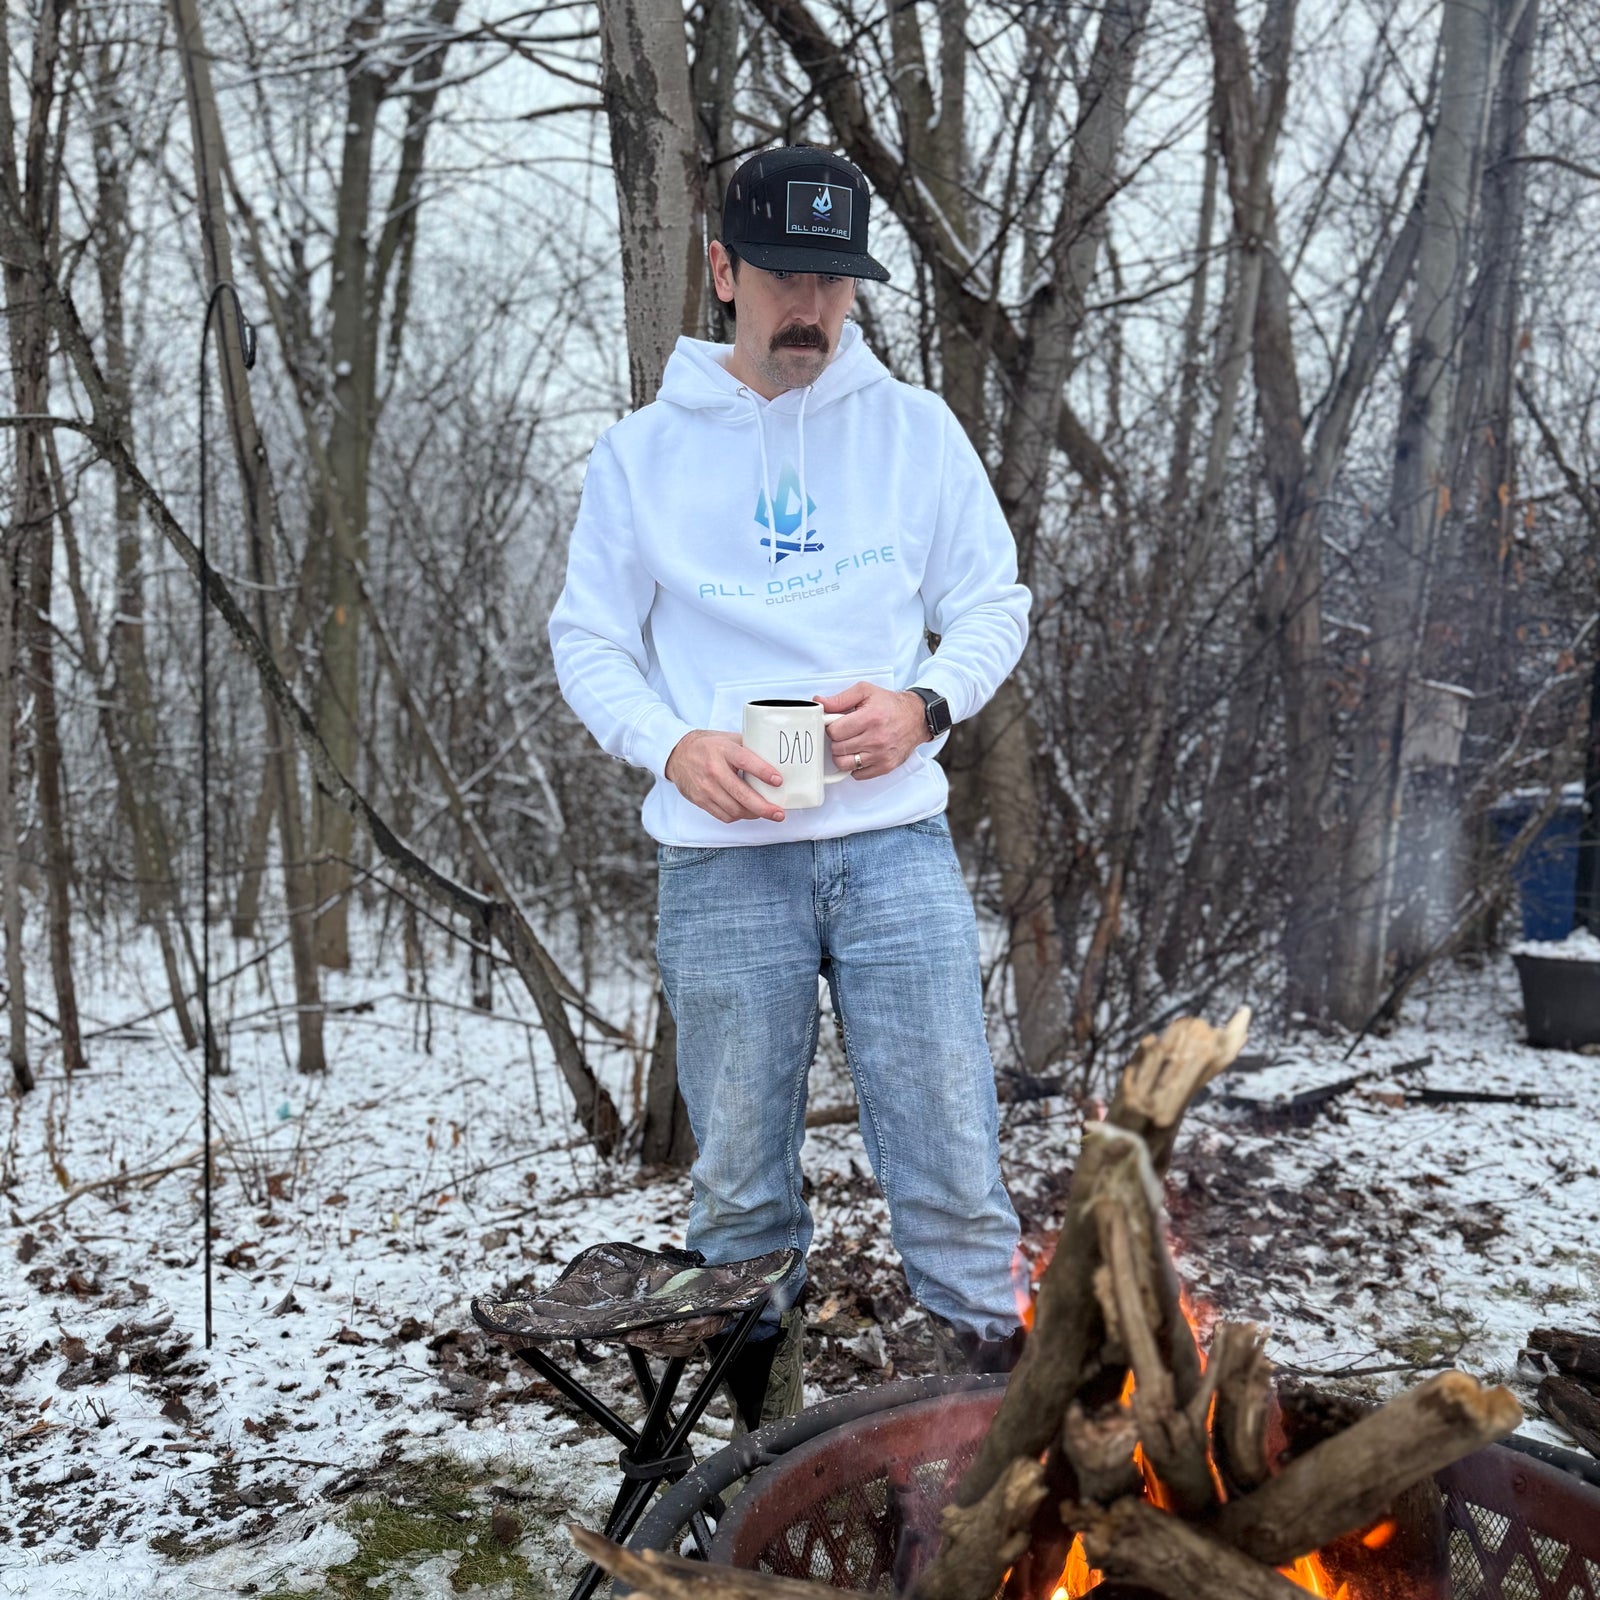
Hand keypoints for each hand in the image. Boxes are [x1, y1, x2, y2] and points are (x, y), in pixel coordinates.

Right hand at [664, 730, 786, 823]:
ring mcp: (706, 787)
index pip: (746, 762)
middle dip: (764, 807)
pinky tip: (746, 812)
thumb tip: (776, 758)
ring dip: (753, 814)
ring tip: (765, 812)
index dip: (763, 772)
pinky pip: (724, 815)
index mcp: (724, 750)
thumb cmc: (708, 746)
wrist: (677, 754)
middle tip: (779, 813)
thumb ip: (749, 747)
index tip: (779, 781)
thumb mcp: (728, 739)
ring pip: (734, 810)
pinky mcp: (700, 800)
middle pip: (742, 794)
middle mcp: (714, 769)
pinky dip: (738, 816)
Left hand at [815, 683, 927, 779]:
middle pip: (838, 748)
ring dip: (842, 755)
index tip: (837, 724)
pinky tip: (860, 753)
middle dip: (837, 740)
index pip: (835, 732)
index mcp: (870, 718)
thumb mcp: (865, 692)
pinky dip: (854, 766)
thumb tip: (819, 702)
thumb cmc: (890, 705)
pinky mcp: (885, 766)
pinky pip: (858, 774)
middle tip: (845, 733)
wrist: (917, 718)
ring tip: (849, 745)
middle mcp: (876, 738)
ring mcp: (881, 755)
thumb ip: (840, 698)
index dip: (831, 728)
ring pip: (844, 764)